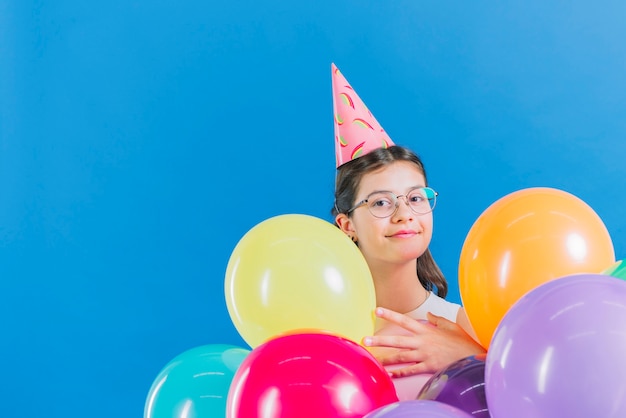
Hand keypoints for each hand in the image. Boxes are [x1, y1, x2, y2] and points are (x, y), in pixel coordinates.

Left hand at [363, 307, 486, 376]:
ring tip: (372, 357)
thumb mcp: (450, 326)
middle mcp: (422, 342)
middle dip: (380, 340)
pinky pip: (411, 370)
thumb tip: (429, 314)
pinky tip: (388, 374)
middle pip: (397, 340)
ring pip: (401, 356)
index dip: (390, 314)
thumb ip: (437, 319)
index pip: (404, 320)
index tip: (377, 310)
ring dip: (386, 357)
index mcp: (426, 330)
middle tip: (365, 339)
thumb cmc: (462, 342)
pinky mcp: (428, 367)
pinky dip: (399, 373)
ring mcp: (424, 355)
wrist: (472, 357)